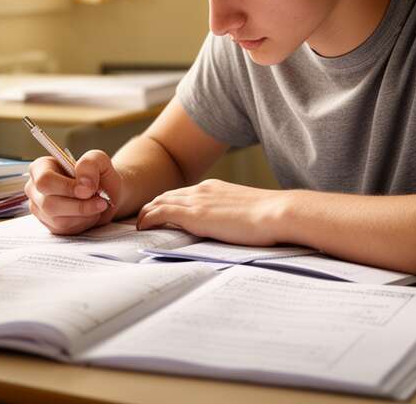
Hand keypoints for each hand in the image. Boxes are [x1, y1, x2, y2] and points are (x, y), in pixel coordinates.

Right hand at [25, 149, 121, 234]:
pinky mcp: (49, 225)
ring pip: (58, 220)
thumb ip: (90, 165)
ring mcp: (40, 209)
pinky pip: (65, 230)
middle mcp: (35, 189)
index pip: (44, 180)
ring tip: (97, 204)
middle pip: (49, 203)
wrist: (105, 193)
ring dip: (84, 214)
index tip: (88, 190)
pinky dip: (83, 223)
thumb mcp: (98, 160)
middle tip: (101, 201)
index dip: (66, 187)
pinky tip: (90, 213)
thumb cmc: (97, 174)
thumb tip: (83, 185)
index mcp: (41, 168)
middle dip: (80, 205)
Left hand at [136, 179, 288, 245]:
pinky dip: (148, 218)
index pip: (183, 193)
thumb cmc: (271, 217)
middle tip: (141, 219)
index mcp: (215, 188)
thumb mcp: (246, 212)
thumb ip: (233, 216)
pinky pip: (161, 213)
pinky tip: (142, 227)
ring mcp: (197, 201)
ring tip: (138, 225)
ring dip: (146, 213)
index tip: (159, 212)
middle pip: (167, 195)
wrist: (277, 212)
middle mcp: (203, 190)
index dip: (168, 202)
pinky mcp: (194, 215)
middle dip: (152, 206)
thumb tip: (234, 228)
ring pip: (160, 202)